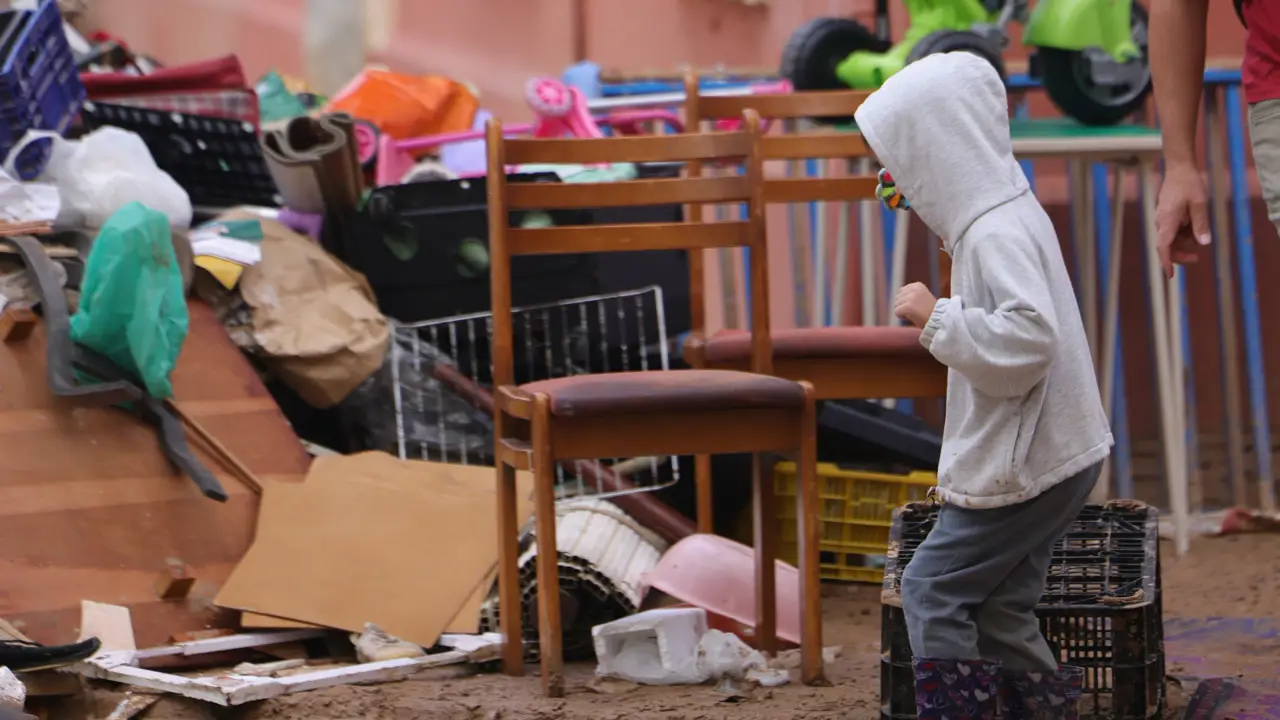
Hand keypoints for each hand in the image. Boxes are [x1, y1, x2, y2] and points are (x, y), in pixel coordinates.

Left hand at [895, 282, 936, 328]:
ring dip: (903, 311)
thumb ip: (911, 294)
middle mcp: (913, 288)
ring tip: (915, 313)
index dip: (906, 301)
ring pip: (896, 305)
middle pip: (897, 298)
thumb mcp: (922, 296)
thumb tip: (897, 297)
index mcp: (917, 285)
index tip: (917, 305)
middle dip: (903, 306)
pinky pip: (896, 312)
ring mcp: (910, 297)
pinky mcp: (907, 306)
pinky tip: (912, 317)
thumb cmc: (930, 311)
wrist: (939, 320)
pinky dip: (902, 317)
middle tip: (916, 311)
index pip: (901, 291)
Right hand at [1155, 163, 1210, 277]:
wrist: (1179, 168)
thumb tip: (1203, 243)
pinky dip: (1183, 234)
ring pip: (1170, 240)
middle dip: (1179, 255)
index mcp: (1167, 220)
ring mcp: (1163, 219)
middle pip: (1166, 247)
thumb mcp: (1199, 203)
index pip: (1163, 247)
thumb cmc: (1189, 183)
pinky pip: (1173, 231)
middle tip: (1197, 257)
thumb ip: (1201, 224)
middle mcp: (1161, 222)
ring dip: (1183, 243)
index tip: (1170, 276)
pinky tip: (1193, 227)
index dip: (1166, 262)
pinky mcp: (1166, 216)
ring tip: (1199, 235)